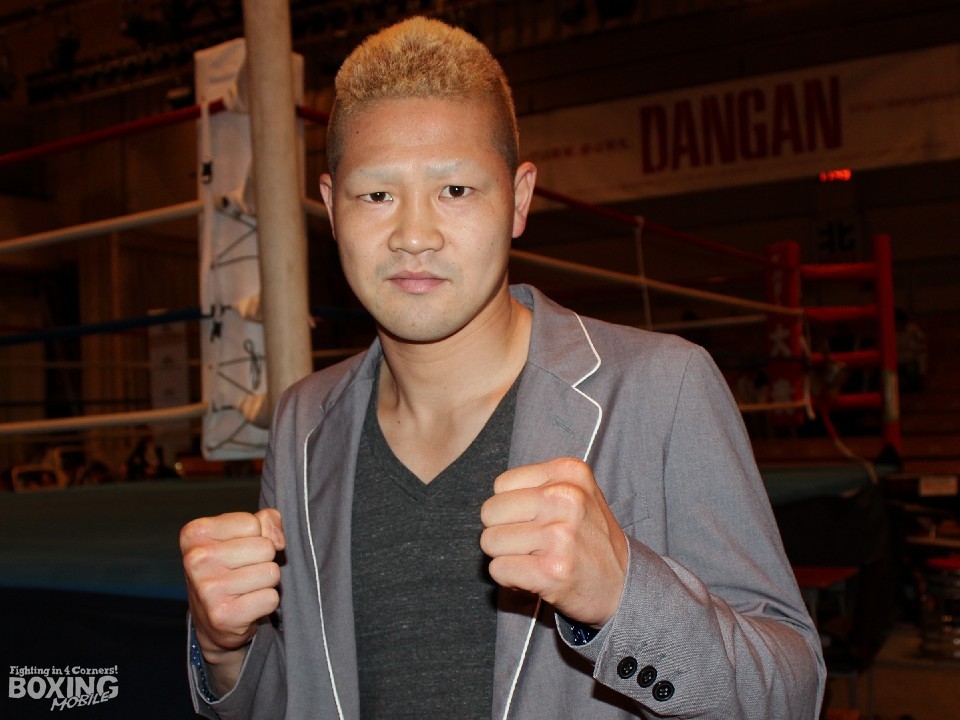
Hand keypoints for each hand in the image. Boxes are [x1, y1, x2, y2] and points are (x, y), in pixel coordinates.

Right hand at [180, 509, 284, 690]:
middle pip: (265, 547)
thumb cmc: (230, 565)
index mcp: (195, 533)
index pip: (253, 523)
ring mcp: (207, 589)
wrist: (211, 618)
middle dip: (263, 559)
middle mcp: (196, 560)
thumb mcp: (242, 533)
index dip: (255, 536)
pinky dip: (265, 602)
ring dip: (265, 581)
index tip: (237, 549)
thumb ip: (267, 520)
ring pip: (271, 572)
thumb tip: (278, 541)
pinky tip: (246, 604)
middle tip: (243, 571)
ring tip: (245, 586)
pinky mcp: (223, 615)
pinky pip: (271, 598)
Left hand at [480, 458, 627, 626]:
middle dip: (502, 532)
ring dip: (506, 557)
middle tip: (531, 545)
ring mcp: (560, 535)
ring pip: (491, 542)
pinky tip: (535, 578)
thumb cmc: (589, 540)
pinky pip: (498, 570)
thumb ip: (537, 487)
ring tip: (535, 560)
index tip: (535, 522)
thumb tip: (490, 505)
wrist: (624, 586)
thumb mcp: (577, 494)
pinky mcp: (552, 570)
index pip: (501, 484)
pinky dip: (510, 579)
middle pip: (490, 512)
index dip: (511, 508)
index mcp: (570, 473)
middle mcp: (566, 498)